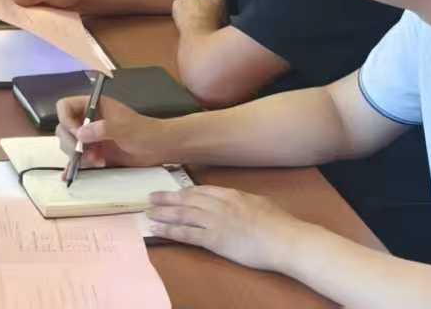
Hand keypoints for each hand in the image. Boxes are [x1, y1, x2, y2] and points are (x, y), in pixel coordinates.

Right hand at [54, 96, 163, 169]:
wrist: (160, 148)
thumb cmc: (145, 132)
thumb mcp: (125, 129)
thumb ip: (103, 129)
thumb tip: (79, 133)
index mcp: (93, 106)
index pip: (65, 106)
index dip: (66, 119)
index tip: (77, 133)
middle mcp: (89, 120)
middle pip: (64, 128)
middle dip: (71, 142)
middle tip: (82, 153)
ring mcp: (92, 137)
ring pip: (70, 144)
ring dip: (78, 155)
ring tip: (96, 161)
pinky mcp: (96, 152)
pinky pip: (79, 158)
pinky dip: (74, 165)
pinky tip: (70, 174)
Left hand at [143, 186, 302, 270]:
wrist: (283, 239)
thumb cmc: (279, 223)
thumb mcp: (261, 203)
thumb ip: (246, 201)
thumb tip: (242, 202)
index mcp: (232, 194)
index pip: (202, 190)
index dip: (185, 191)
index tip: (173, 192)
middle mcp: (219, 204)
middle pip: (187, 199)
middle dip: (167, 198)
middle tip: (151, 197)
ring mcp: (215, 221)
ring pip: (182, 214)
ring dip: (163, 213)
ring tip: (148, 212)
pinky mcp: (214, 239)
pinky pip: (186, 234)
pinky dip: (169, 231)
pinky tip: (157, 230)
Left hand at [172, 0, 227, 35]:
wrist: (200, 40)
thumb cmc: (214, 35)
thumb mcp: (225, 24)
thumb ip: (223, 16)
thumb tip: (222, 18)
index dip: (214, 6)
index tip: (212, 14)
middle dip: (202, 6)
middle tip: (202, 19)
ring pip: (189, 0)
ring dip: (191, 8)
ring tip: (193, 22)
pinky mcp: (178, 3)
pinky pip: (178, 4)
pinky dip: (179, 10)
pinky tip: (184, 21)